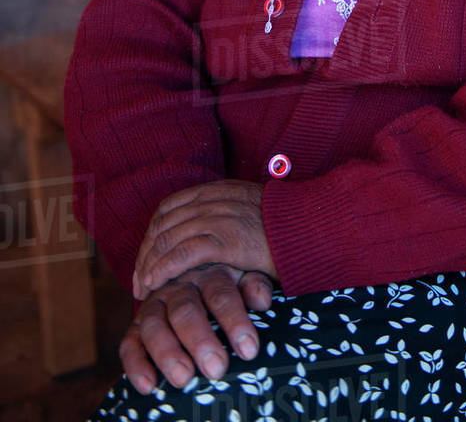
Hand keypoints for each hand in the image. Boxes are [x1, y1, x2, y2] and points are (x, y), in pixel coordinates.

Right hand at [120, 263, 272, 393]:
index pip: (222, 295)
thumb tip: (263, 300)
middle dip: (200, 340)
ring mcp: (154, 304)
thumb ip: (254, 287)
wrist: (189, 273)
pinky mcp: (136, 326)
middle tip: (216, 368)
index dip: (235, 322)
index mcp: (210, 274)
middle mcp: (179, 286)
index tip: (249, 349)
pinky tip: (148, 386)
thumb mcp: (243, 278)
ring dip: (167, 353)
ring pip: (155, 325)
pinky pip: (129, 344)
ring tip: (183, 379)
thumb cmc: (226, 285)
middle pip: (186, 310)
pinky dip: (136, 365)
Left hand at [133, 180, 276, 298]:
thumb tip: (208, 238)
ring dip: (151, 264)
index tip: (147, 257)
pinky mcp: (228, 239)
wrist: (314, 226)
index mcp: (218, 190)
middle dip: (147, 252)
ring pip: (170, 238)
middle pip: (165, 223)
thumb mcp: (251, 211)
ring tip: (145, 287)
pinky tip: (157, 282)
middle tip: (139, 279)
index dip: (154, 233)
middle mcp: (215, 199)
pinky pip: (185, 253)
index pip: (170, 208)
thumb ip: (227, 216)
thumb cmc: (287, 228)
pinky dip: (165, 268)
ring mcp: (220, 217)